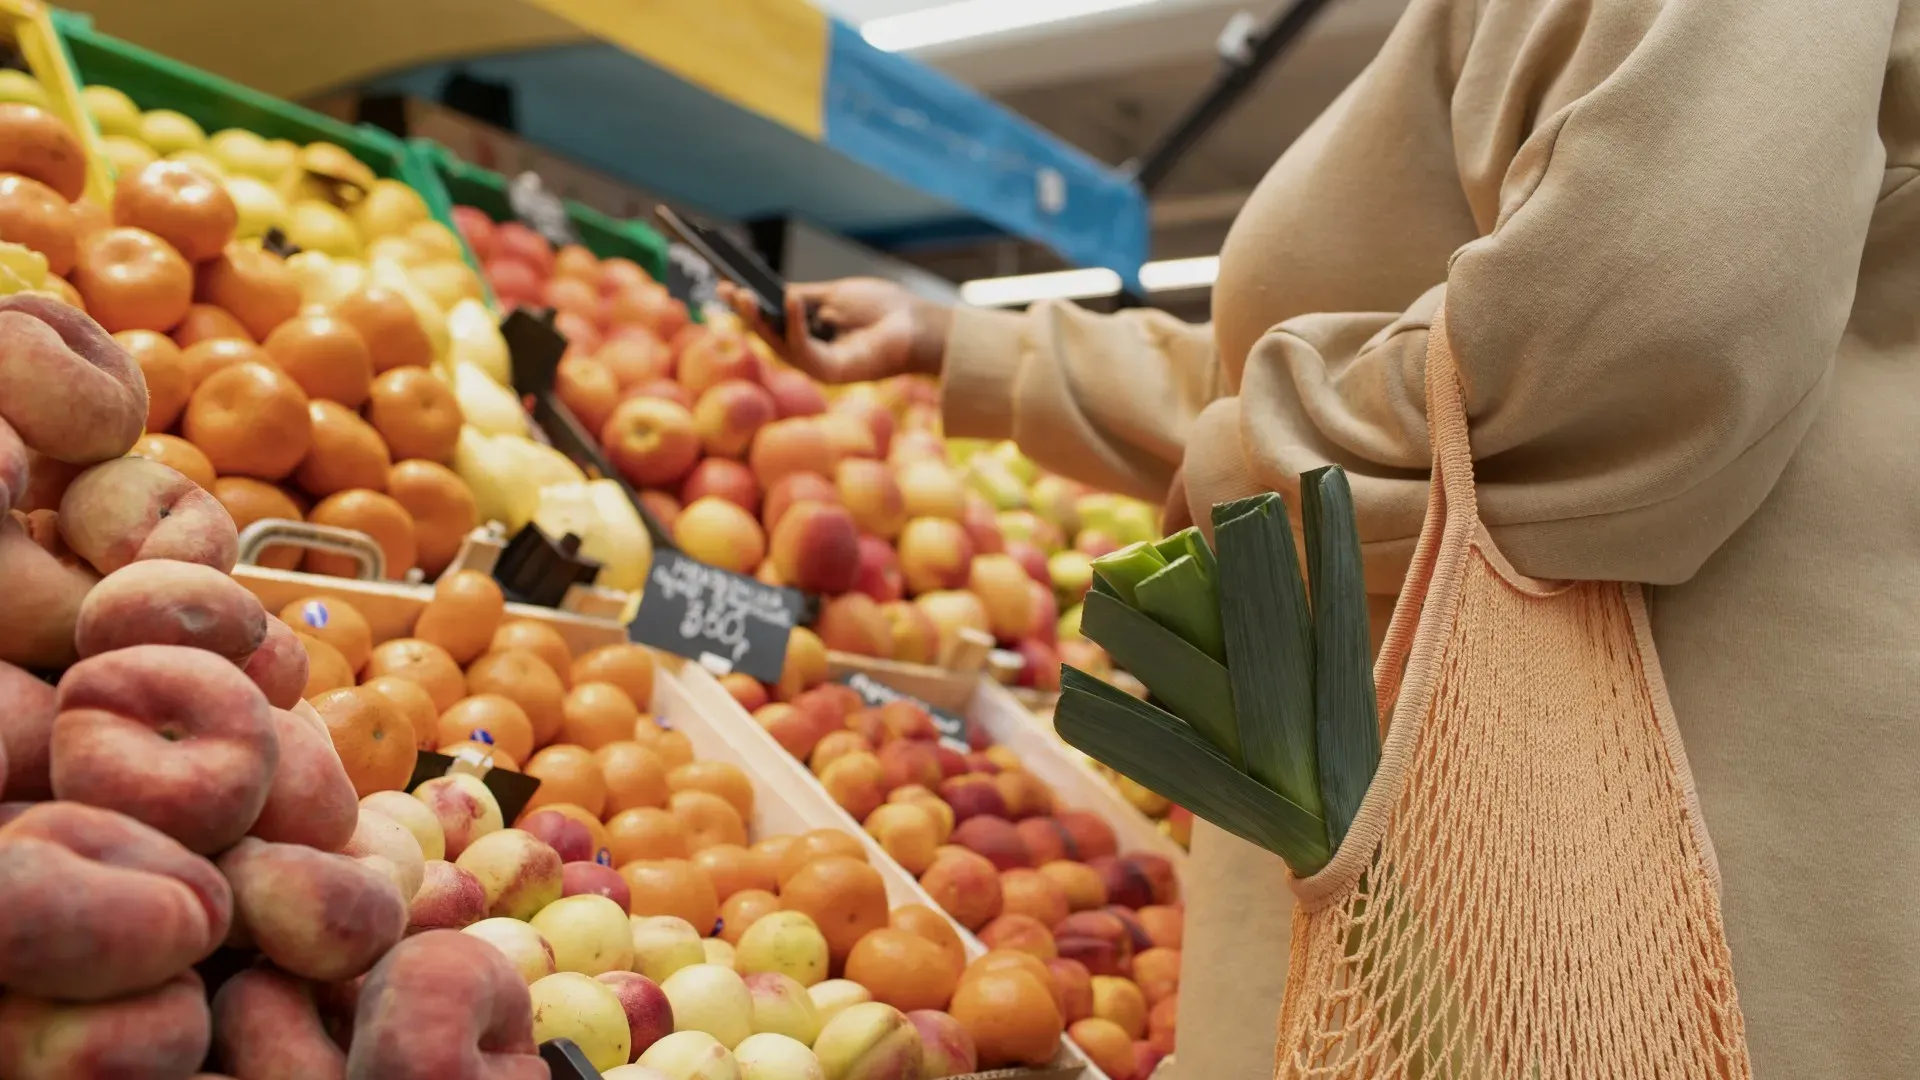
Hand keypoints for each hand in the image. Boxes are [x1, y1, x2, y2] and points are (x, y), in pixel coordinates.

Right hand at [721, 277, 951, 384]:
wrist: (918, 325)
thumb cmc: (883, 309)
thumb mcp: (834, 295)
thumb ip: (801, 297)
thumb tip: (770, 292)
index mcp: (810, 331)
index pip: (771, 319)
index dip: (748, 303)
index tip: (724, 283)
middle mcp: (810, 351)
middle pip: (769, 333)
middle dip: (746, 312)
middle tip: (726, 290)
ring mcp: (818, 364)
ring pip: (778, 344)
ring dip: (760, 319)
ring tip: (745, 294)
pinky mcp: (830, 373)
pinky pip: (804, 349)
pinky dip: (794, 325)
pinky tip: (789, 300)